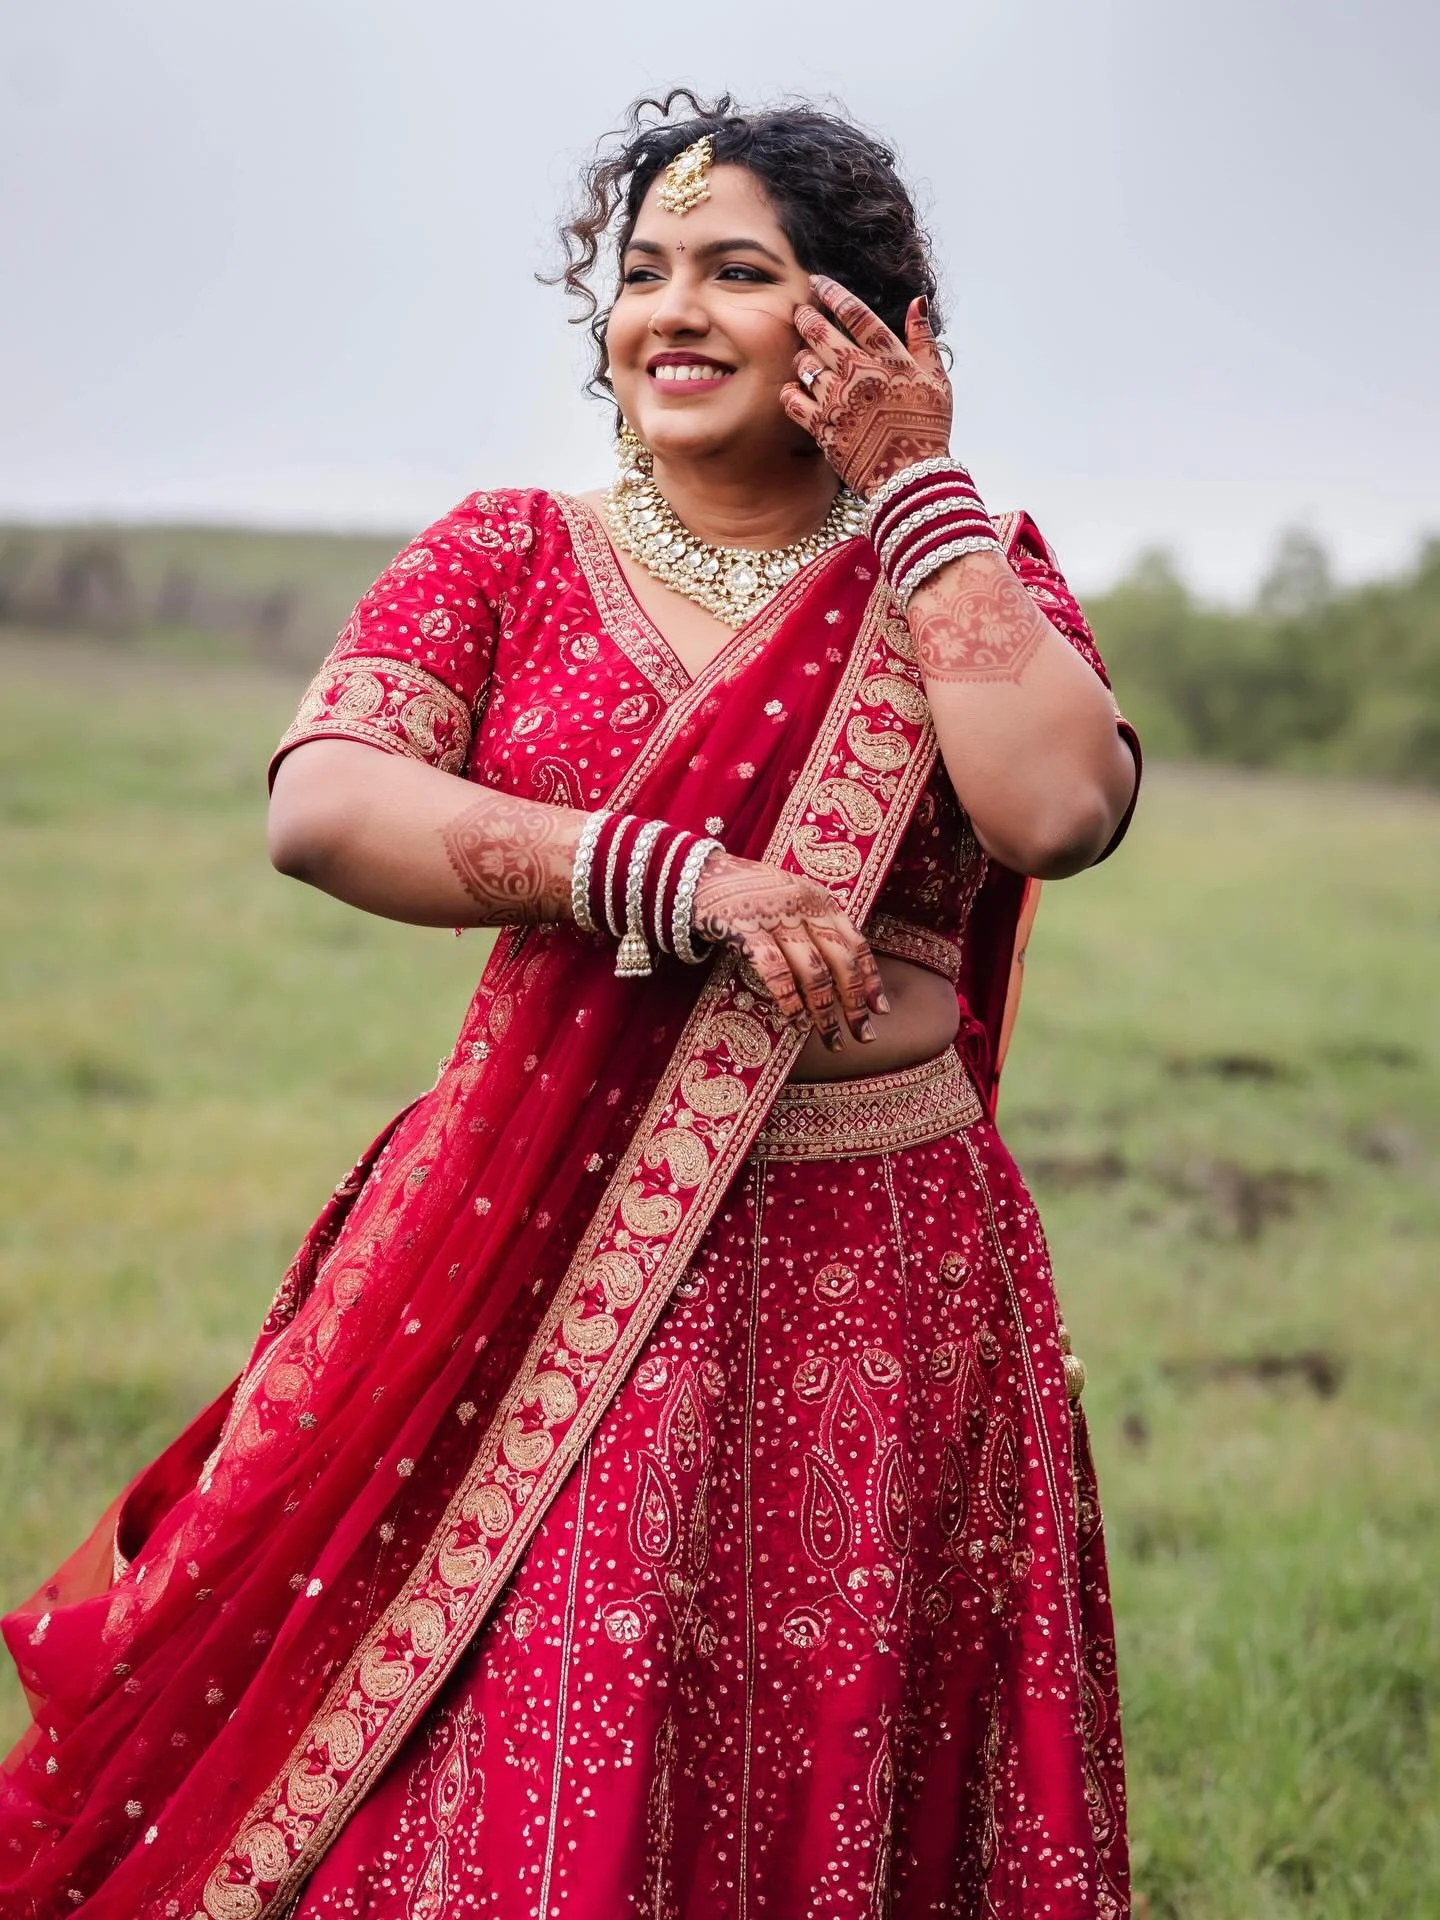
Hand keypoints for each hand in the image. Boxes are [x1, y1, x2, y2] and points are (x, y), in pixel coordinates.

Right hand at [692, 852, 888, 1048]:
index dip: (871, 979)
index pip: (856, 943)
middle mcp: (804, 907)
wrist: (699, 873)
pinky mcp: (746, 931)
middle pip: (840, 962)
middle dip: (854, 1004)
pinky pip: (775, 972)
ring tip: (832, 1039)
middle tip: (863, 1035)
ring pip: (813, 973)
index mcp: (820, 899)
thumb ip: (815, 922)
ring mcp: (776, 919)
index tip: (880, 1009)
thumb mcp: (792, 895)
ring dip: (825, 1012)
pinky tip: (797, 1023)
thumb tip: (839, 970)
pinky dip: (789, 1001)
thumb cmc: (748, 891)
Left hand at [781, 274, 951, 500]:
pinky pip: (792, 399)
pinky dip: (789, 391)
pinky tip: (794, 390)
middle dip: (807, 317)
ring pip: (805, 364)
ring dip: (802, 357)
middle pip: (822, 333)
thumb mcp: (938, 380)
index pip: (856, 314)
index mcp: (890, 358)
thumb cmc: (927, 428)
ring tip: (805, 357)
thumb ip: (924, 338)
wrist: (911, 477)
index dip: (834, 294)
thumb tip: (917, 301)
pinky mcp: (822, 426)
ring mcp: (838, 400)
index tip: (819, 283)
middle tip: (800, 312)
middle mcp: (861, 374)